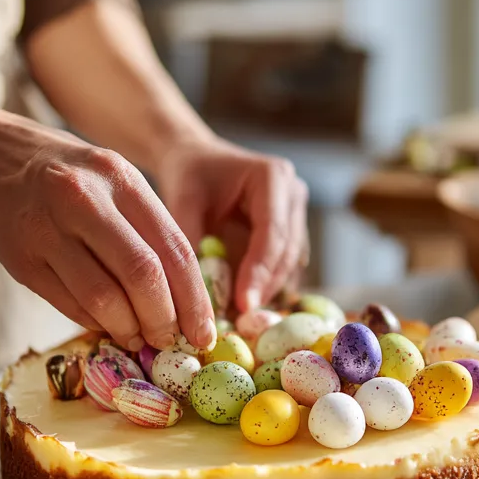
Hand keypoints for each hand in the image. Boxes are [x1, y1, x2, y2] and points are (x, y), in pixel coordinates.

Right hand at [0, 100, 214, 351]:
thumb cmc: (60, 170)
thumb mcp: (109, 177)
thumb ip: (144, 226)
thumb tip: (184, 296)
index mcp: (119, 177)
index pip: (173, 248)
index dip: (194, 299)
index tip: (204, 332)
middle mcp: (83, 199)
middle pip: (142, 275)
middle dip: (164, 320)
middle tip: (171, 341)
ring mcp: (47, 229)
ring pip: (103, 298)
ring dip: (128, 329)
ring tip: (139, 338)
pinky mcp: (19, 258)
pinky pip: (68, 304)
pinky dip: (95, 322)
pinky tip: (106, 324)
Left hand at [155, 139, 309, 311]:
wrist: (196, 158)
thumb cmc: (189, 176)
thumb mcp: (182, 203)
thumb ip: (190, 243)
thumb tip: (196, 296)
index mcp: (272, 177)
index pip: (272, 233)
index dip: (259, 272)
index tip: (243, 305)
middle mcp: (293, 194)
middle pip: (286, 252)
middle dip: (264, 287)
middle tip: (240, 319)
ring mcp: (296, 213)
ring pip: (289, 263)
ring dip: (266, 290)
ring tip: (239, 317)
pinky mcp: (291, 232)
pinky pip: (283, 266)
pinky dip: (264, 285)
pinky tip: (243, 304)